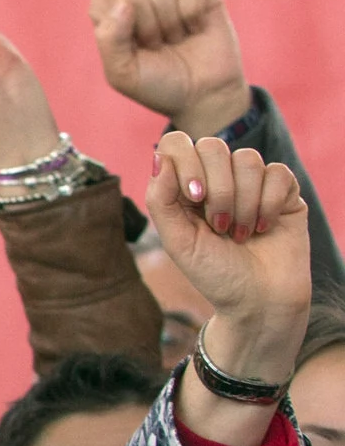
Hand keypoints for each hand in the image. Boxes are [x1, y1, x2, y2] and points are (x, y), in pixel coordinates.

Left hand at [91, 0, 249, 136]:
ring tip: (176, 38)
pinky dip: (193, 9)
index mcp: (113, 18)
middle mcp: (139, 1)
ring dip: (169, 16)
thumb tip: (125, 2)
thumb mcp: (122, 73)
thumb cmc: (158, 85)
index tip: (133, 47)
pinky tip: (196, 28)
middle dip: (146, 22)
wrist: (204, 95)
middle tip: (158, 46)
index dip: (117, 22)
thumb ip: (109, 39)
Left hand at [150, 132, 308, 391]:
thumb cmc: (214, 274)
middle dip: (217, 188)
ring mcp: (252, 183)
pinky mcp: (284, 191)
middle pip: (213, 146)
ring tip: (240, 233)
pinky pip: (277, 172)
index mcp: (185, 186)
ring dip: (243, 201)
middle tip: (219, 225)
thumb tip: (160, 157)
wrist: (259, 301)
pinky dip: (268, 203)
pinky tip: (264, 228)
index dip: (186, 163)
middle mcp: (218, 179)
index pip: (178, 143)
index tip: (193, 198)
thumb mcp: (177, 241)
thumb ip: (161, 199)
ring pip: (247, 159)